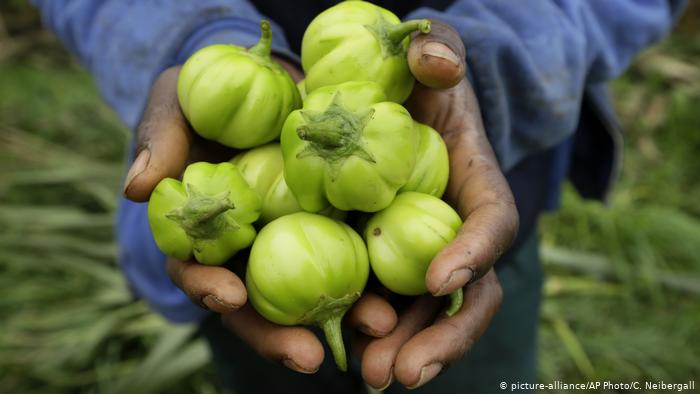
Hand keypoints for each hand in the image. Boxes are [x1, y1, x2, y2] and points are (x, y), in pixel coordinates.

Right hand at [123, 60, 393, 373]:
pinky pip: (351, 258)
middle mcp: (245, 248)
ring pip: (309, 294)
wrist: (266, 83)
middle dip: (278, 335)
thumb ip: (159, 139)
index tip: (230, 297)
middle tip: (308, 357)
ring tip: (373, 330)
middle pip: (256, 305)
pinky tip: (399, 296)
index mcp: (201, 231)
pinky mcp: (333, 228)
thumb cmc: (209, 96)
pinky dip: (371, 280)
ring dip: (338, 320)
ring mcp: (290, 242)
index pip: (196, 270)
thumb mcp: (177, 104)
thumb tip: (135, 187)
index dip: (208, 287)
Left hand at [357, 21, 518, 389]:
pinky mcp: (383, 259)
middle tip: (402, 370)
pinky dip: (365, 328)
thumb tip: (435, 63)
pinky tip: (339, 349)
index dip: (474, 251)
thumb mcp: (431, 52)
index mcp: (477, 185)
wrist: (389, 103)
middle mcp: (455, 230)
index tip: (440, 280)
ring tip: (371, 374)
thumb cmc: (416, 77)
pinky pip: (381, 299)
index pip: (493, 222)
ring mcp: (420, 250)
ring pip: (423, 313)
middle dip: (441, 337)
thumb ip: (439, 50)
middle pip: (465, 292)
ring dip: (403, 348)